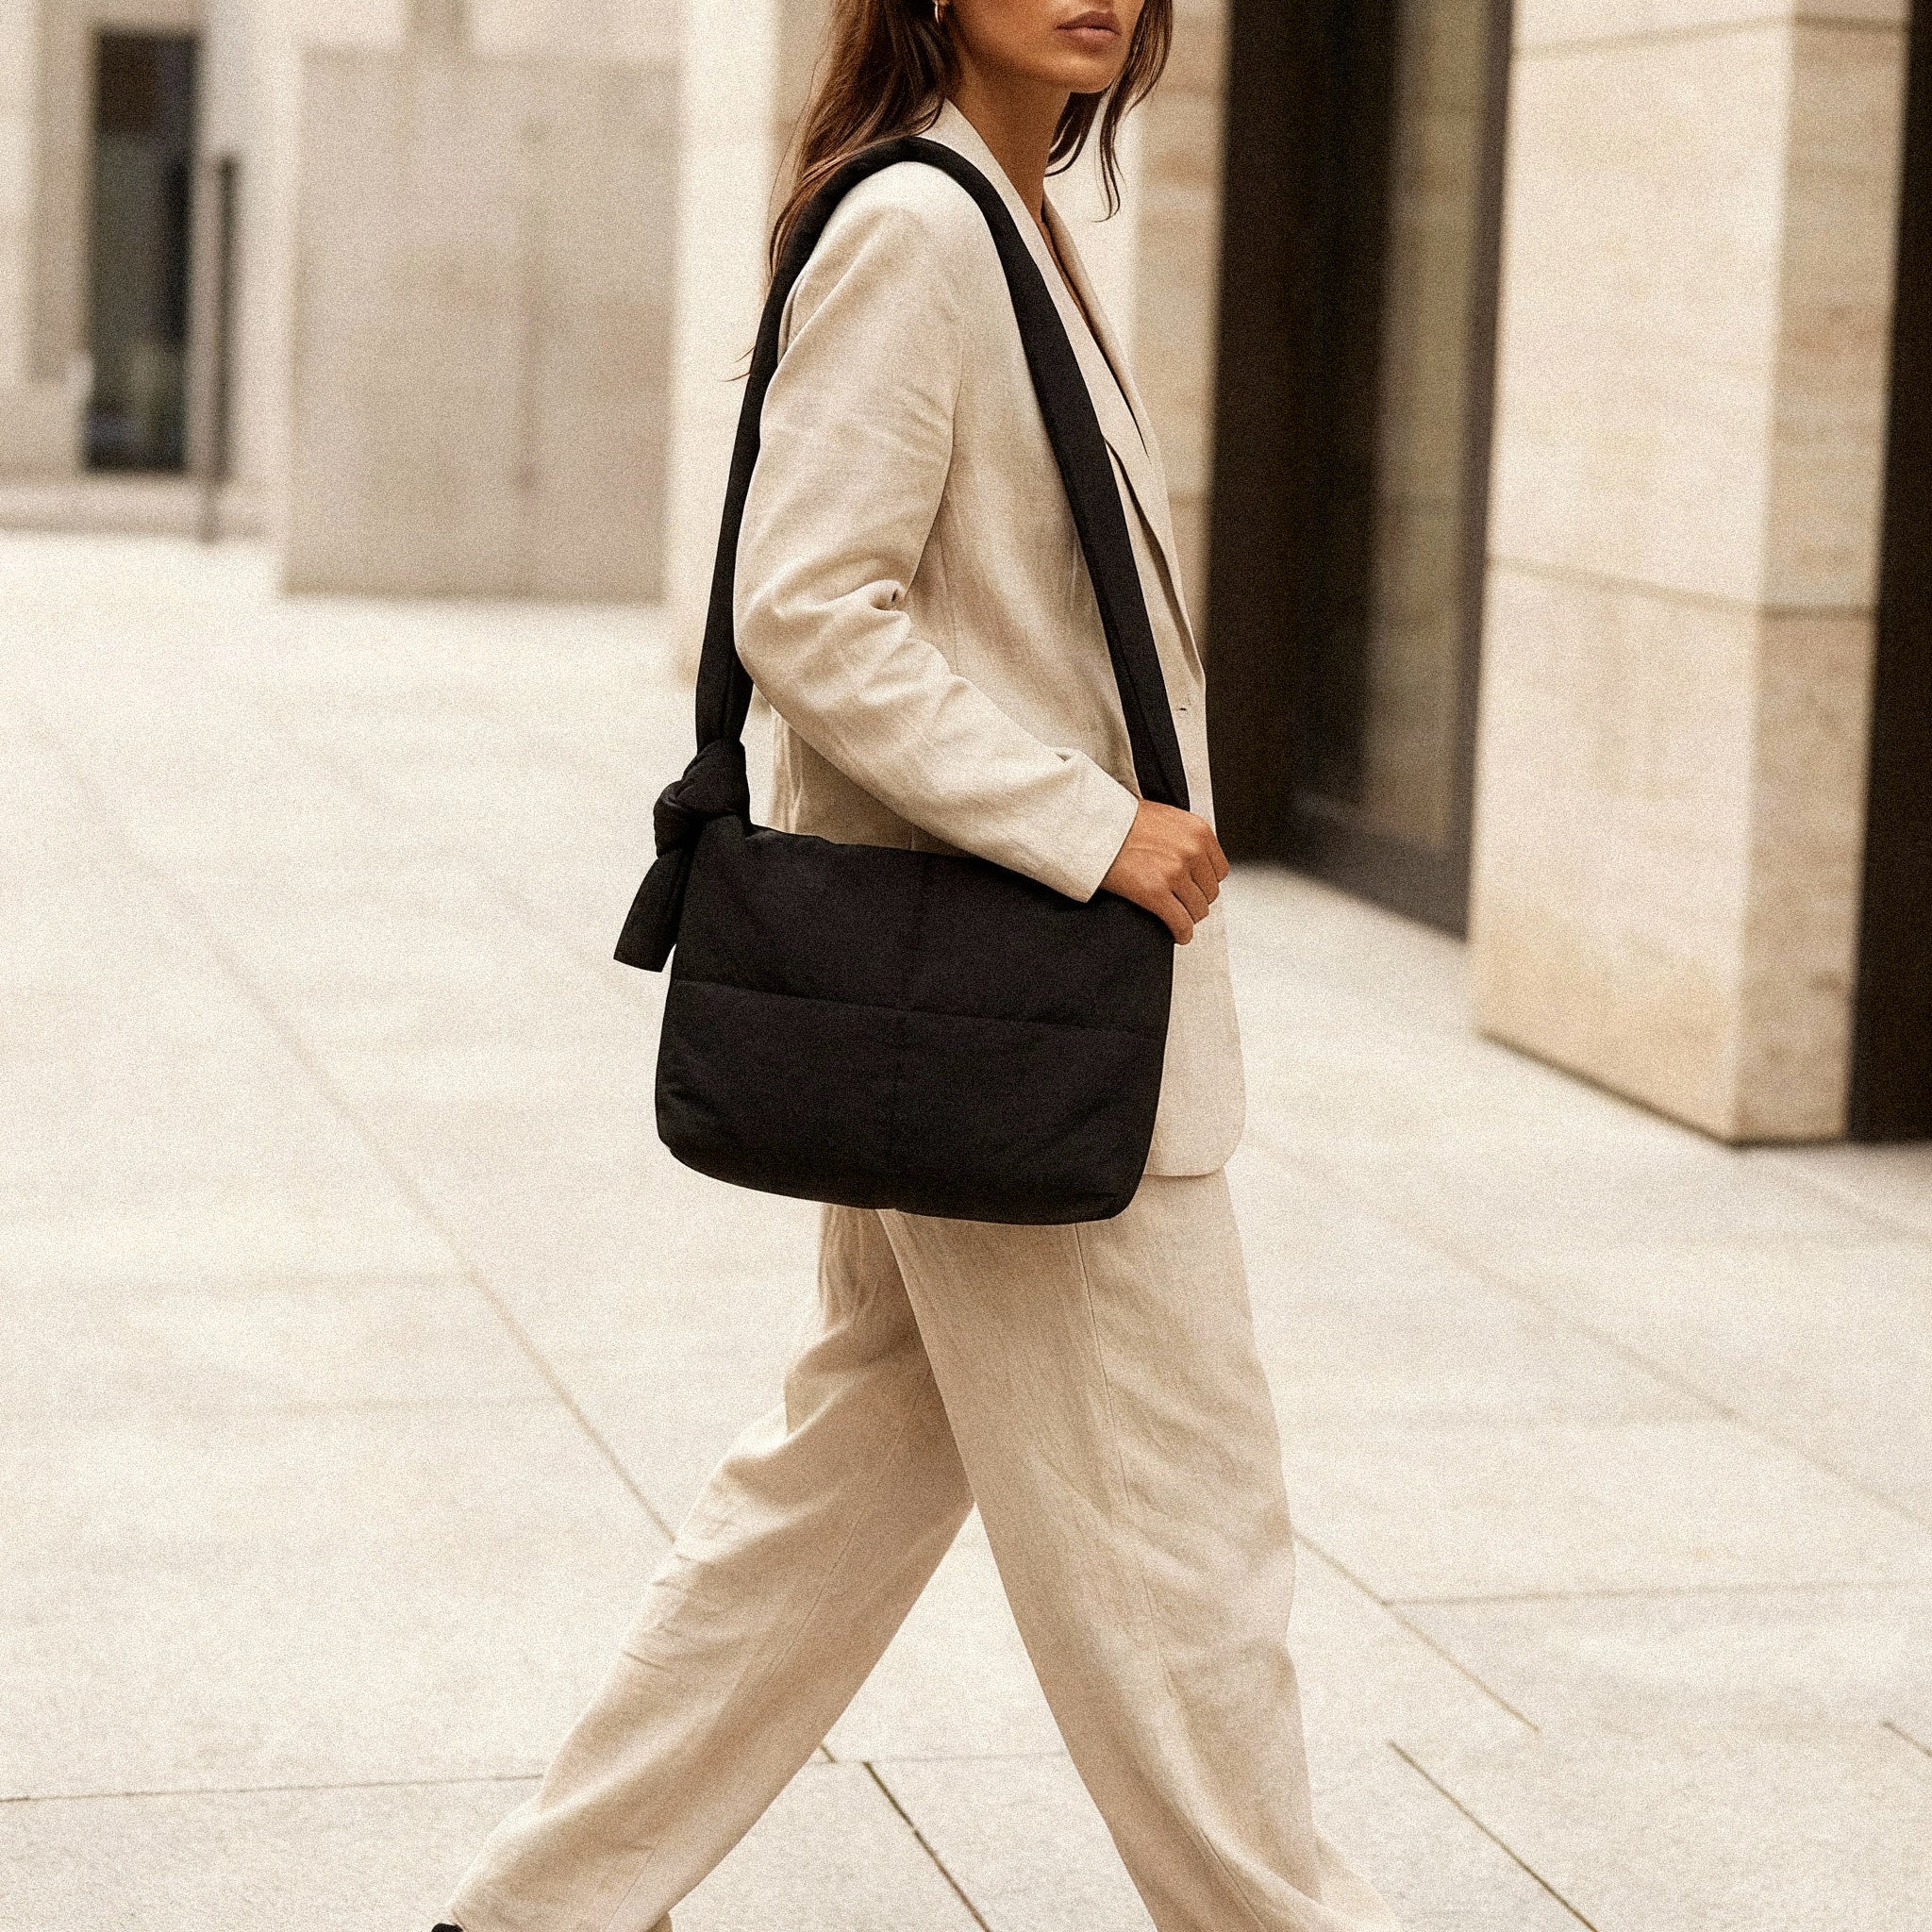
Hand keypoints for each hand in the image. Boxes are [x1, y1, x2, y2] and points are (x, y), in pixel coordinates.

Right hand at [1099, 800, 1228, 943]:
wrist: (1093, 827)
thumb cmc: (1120, 821)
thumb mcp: (1165, 818)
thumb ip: (1184, 838)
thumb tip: (1192, 861)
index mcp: (1197, 831)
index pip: (1219, 870)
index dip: (1204, 882)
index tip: (1194, 887)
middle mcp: (1191, 851)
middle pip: (1209, 892)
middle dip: (1195, 899)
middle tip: (1181, 903)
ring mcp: (1174, 873)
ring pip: (1197, 910)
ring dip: (1188, 917)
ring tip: (1177, 917)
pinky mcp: (1155, 892)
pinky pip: (1181, 923)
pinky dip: (1182, 933)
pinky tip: (1178, 934)